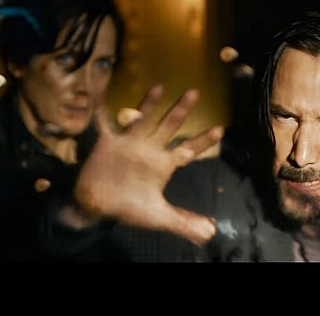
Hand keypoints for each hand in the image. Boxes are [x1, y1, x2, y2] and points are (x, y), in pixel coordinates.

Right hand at [73, 84, 223, 246]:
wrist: (99, 206)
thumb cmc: (130, 208)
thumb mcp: (159, 216)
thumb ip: (184, 223)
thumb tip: (209, 233)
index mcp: (163, 164)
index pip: (188, 150)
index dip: (203, 141)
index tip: (221, 130)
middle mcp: (149, 149)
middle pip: (169, 127)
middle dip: (181, 111)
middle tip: (194, 92)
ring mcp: (129, 144)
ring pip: (142, 119)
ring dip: (149, 104)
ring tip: (160, 87)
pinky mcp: (108, 143)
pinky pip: (105, 123)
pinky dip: (103, 111)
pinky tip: (101, 94)